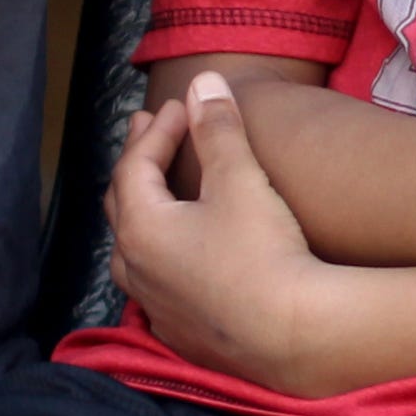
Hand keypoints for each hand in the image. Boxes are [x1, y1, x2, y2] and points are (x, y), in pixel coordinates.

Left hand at [109, 77, 348, 395]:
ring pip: (132, 251)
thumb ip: (218, 129)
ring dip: (140, 213)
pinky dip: (161, 256)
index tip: (179, 106)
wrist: (292, 335)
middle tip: (149, 132)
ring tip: (153, 195)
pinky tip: (179, 260)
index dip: (157, 131)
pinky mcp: (179, 333)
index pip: (135, 165)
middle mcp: (135, 268)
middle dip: (136, 163)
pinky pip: (155, 285)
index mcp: (142, 227)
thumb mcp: (241, 180)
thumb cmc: (262, 251)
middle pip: (123, 205)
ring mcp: (155, 305)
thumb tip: (203, 81)